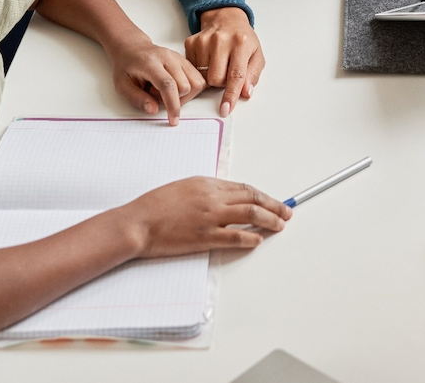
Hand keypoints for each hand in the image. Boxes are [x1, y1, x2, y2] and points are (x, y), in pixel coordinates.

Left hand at [107, 33, 205, 124]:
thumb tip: (153, 110)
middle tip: (155, 95)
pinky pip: (198, 79)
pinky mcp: (186, 61)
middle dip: (174, 100)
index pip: (168, 84)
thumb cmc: (127, 67)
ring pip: (196, 83)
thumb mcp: (121, 85)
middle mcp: (168, 57)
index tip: (173, 119)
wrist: (133, 49)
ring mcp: (179, 58)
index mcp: (150, 63)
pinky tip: (175, 88)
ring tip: (165, 91)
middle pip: (185, 86)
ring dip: (185, 95)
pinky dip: (190, 90)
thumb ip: (136, 99)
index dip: (173, 104)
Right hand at [120, 177, 290, 254]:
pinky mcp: (204, 237)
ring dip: (269, 220)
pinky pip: (235, 236)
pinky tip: (258, 240)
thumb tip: (223, 199)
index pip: (243, 188)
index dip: (262, 195)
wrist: (137, 222)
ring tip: (279, 225)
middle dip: (273, 206)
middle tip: (287, 212)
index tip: (273, 201)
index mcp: (207, 183)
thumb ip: (205, 192)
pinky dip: (250, 238)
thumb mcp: (182, 188)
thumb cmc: (153, 207)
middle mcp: (212, 197)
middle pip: (252, 199)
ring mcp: (210, 217)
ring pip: (249, 215)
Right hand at [185, 7, 266, 115]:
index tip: (226, 109)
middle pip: (216, 79)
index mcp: (241, 43)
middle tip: (226, 72)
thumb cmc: (243, 39)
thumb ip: (253, 75)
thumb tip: (245, 93)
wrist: (226, 18)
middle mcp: (221, 40)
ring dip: (211, 76)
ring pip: (203, 76)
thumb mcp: (256, 55)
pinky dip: (201, 69)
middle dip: (221, 83)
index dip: (231, 94)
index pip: (236, 75)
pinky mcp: (191, 42)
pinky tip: (208, 59)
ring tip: (218, 63)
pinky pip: (192, 68)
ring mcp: (204, 40)